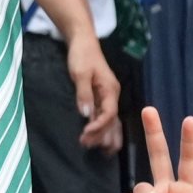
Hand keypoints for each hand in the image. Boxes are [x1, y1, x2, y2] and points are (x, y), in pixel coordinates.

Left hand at [67, 33, 119, 147]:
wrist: (83, 42)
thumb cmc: (82, 55)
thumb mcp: (80, 73)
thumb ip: (83, 93)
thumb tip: (85, 114)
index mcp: (110, 89)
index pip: (109, 113)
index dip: (99, 126)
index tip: (86, 134)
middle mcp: (112, 95)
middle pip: (112, 120)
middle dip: (101, 135)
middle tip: (86, 145)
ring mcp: (108, 96)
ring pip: (110, 120)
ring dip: (104, 135)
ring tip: (100, 151)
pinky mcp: (101, 96)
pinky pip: (104, 116)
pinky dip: (102, 128)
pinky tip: (98, 138)